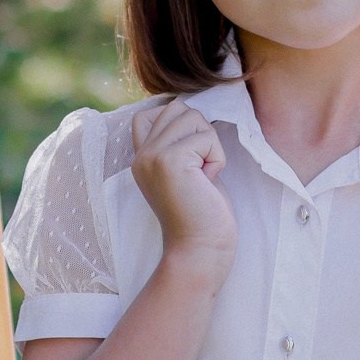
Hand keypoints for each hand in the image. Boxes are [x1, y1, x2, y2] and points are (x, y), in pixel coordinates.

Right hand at [130, 100, 237, 278]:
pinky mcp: (169, 160)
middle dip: (200, 132)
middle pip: (178, 108)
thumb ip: (179, 143)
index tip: (192, 157)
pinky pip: (207, 137)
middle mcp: (141, 155)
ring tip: (204, 176)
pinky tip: (208, 182)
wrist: (200, 250)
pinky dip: (217, 159)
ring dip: (210, 145)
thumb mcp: (185, 172)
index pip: (150, 112)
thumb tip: (191, 111)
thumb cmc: (202, 214)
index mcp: (141, 158)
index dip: (179, 122)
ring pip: (193, 117)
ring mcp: (152, 156)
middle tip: (200, 169)